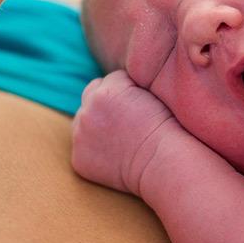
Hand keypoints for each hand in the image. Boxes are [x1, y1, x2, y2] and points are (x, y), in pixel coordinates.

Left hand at [71, 70, 184, 195]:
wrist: (162, 162)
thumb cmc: (164, 127)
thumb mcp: (149, 92)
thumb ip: (127, 84)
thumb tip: (116, 85)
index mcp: (105, 91)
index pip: (111, 79)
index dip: (127, 90)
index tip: (139, 103)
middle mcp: (87, 111)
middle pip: (91, 95)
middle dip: (105, 102)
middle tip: (126, 118)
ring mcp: (80, 136)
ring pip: (84, 119)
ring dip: (96, 123)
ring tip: (121, 136)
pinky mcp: (79, 158)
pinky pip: (83, 145)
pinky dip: (94, 148)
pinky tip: (115, 153)